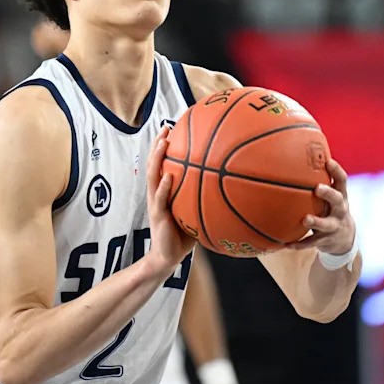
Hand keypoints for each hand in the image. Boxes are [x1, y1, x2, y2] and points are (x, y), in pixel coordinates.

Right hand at [146, 126, 195, 271]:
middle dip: (158, 143)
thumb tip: (230, 185)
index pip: (163, 163)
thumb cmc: (183, 235)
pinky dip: (164, 187)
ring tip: (163, 142)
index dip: (165, 144)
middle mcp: (156, 193)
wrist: (167, 257)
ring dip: (157, 158)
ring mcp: (155, 203)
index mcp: (164, 190)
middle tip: (166, 126)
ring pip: (153, 176)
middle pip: (154, 163)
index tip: (173, 126)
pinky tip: (168, 177)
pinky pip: (160, 199)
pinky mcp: (157, 216)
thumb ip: (204, 198)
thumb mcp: (194, 212)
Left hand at [286, 159, 356, 254]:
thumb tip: (296, 156)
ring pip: (326, 224)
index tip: (328, 161)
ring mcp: (334, 225)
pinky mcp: (326, 240)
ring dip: (316, 221)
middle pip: (337, 199)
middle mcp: (340, 209)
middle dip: (328, 193)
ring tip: (305, 219)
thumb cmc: (330, 209)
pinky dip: (300, 244)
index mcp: (340, 195)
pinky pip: (312, 242)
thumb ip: (318, 180)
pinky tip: (286, 245)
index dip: (336, 170)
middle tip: (317, 188)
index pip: (342, 180)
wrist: (345, 238)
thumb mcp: (330, 196)